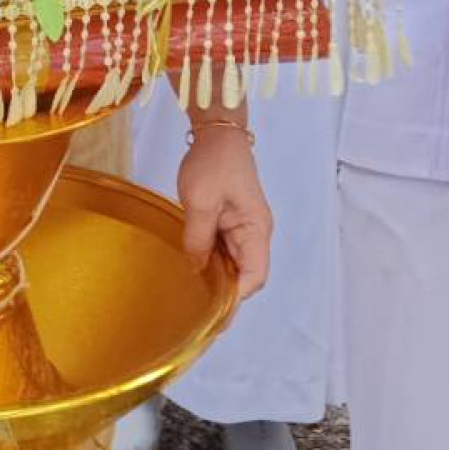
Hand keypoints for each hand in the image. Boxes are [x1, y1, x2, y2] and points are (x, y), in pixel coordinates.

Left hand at [177, 122, 271, 297]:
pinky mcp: (230, 223)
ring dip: (216, 280)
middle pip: (246, 275)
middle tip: (199, 315)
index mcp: (256, 229)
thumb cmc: (214, 162)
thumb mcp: (200, 201)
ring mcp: (243, 228)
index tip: (213, 314)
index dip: (236, 298)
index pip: (255, 276)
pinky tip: (192, 271)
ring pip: (234, 265)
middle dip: (226, 296)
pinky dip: (211, 263)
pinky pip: (224, 251)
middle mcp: (254, 233)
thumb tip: (196, 269)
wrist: (218, 134)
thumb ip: (199, 238)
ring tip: (193, 300)